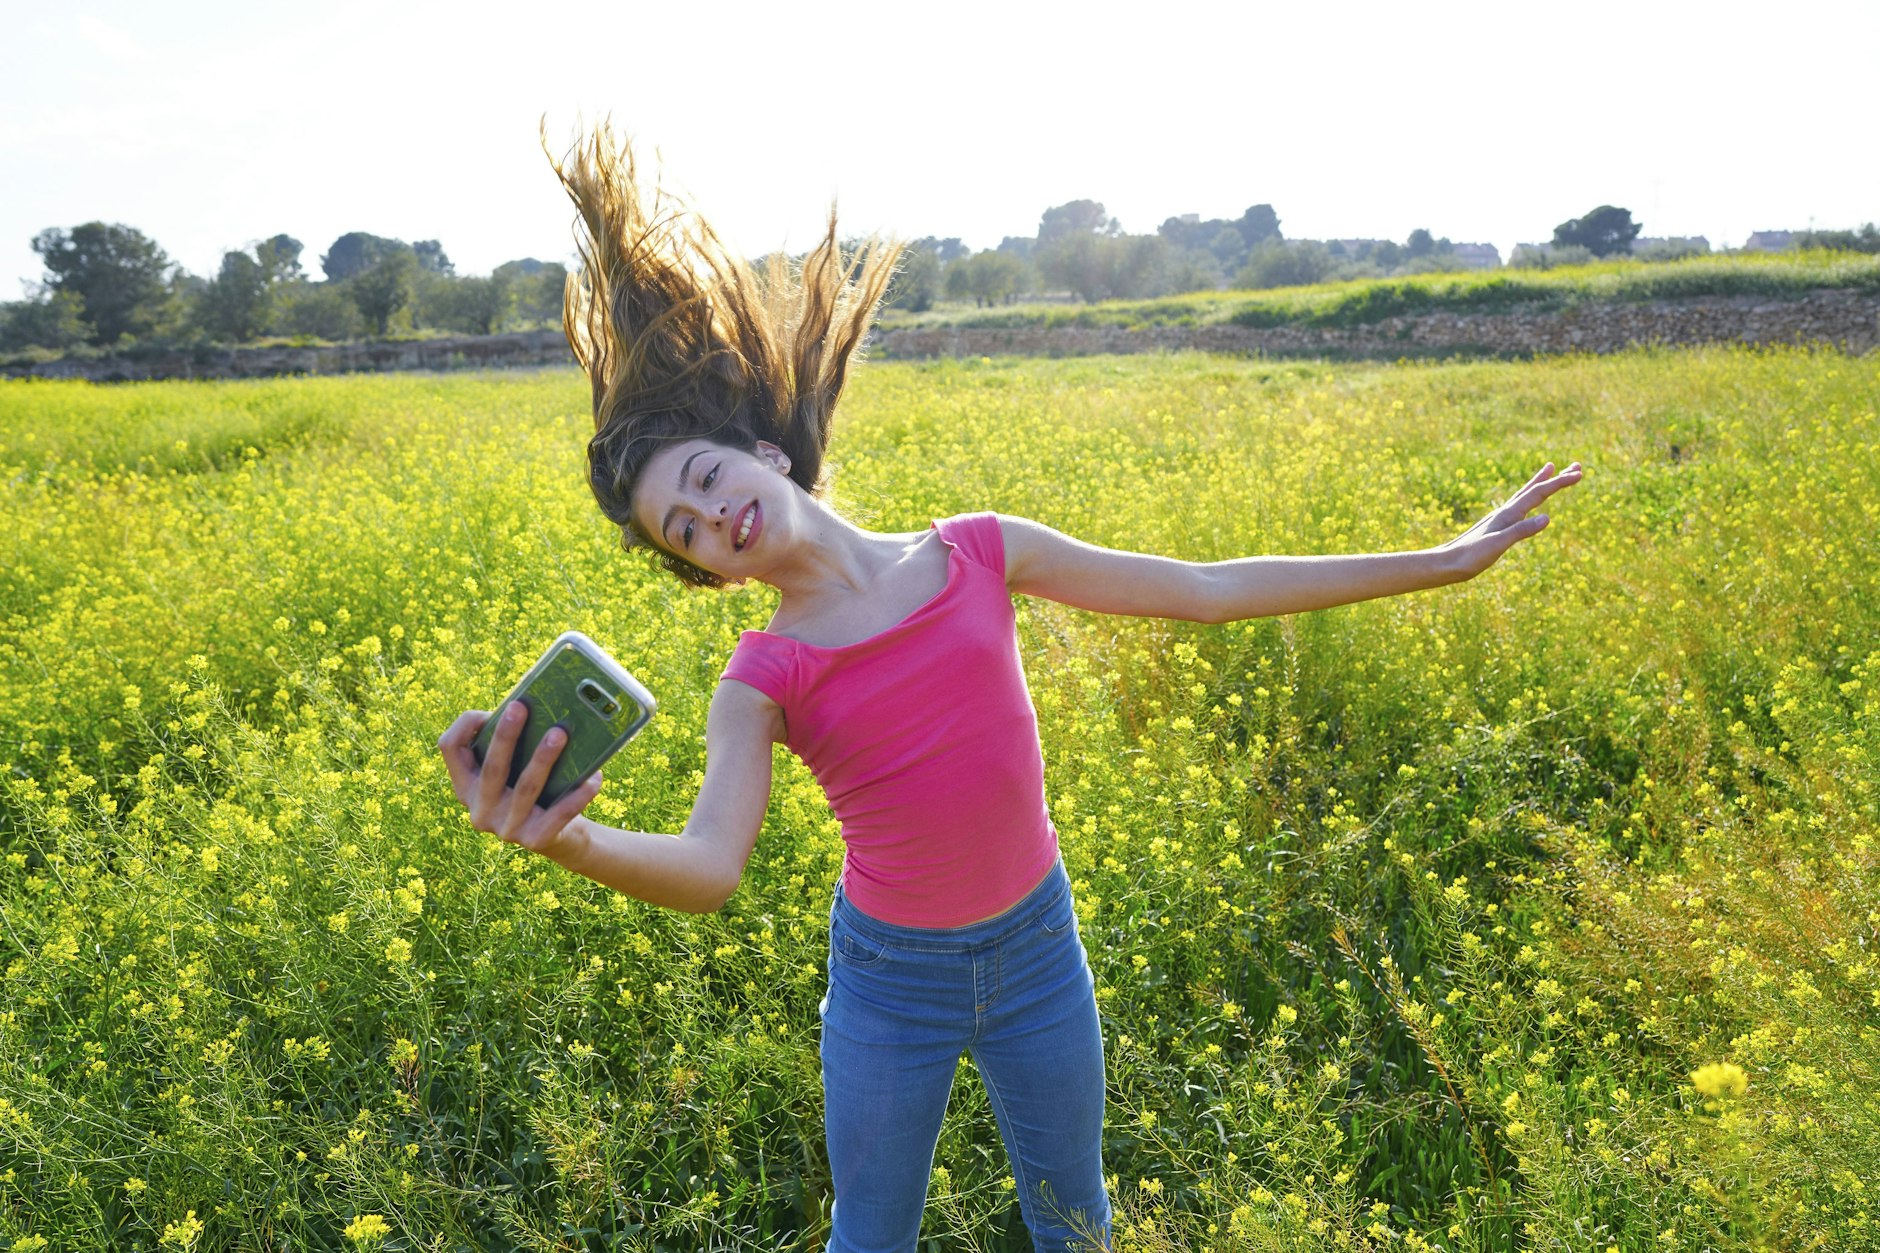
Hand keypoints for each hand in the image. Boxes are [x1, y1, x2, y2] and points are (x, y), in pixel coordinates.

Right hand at [435, 704, 603, 853]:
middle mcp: (480, 810)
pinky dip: (577, 795)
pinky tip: (593, 777)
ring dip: (543, 758)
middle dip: (506, 735)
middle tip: (521, 707)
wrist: (560, 838)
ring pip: (526, 787)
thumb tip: (537, 708)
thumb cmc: (536, 790)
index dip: (465, 725)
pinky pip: (559, 813)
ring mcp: (506, 829)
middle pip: (492, 767)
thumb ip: (513, 746)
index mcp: (467, 786)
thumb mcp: (514, 770)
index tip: (489, 709)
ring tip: (559, 734)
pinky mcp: (535, 840)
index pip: (450, 748)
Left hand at [1440, 461, 1583, 580]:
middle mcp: (1504, 512)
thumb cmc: (1470, 557)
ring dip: (1541, 482)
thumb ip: (1521, 531)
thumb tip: (1547, 517)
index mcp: (1508, 514)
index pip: (1539, 493)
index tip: (1580, 473)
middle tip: (1576, 466)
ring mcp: (1500, 518)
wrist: (1445, 564)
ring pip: (1525, 495)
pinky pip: (1518, 507)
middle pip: (1534, 489)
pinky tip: (1527, 504)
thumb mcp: (1498, 545)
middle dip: (1555, 477)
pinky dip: (1528, 500)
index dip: (1560, 483)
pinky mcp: (1496, 527)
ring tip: (1551, 468)